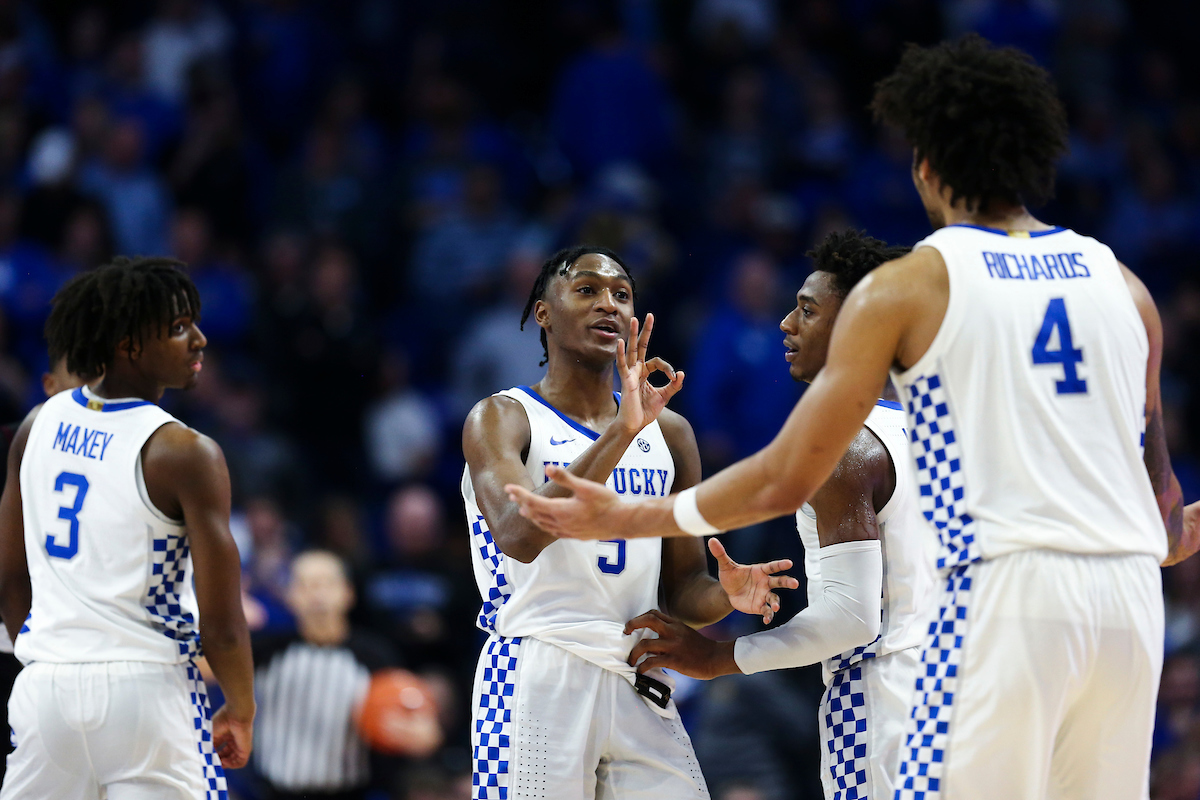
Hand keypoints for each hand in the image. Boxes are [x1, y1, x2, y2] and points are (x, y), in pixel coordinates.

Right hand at [212, 705, 253, 768]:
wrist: (235, 714)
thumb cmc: (222, 720)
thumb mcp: (211, 735)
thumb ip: (209, 747)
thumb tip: (204, 758)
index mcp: (226, 736)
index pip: (219, 750)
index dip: (212, 756)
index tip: (206, 759)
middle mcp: (233, 741)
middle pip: (225, 756)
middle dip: (218, 761)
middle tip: (211, 763)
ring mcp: (240, 745)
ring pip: (233, 760)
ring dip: (224, 765)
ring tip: (217, 764)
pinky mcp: (246, 749)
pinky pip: (241, 762)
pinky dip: (232, 765)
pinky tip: (224, 762)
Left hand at [507, 464, 629, 540]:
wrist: (621, 522)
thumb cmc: (605, 502)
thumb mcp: (585, 487)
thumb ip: (565, 478)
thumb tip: (548, 468)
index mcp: (560, 510)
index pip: (533, 501)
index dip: (519, 494)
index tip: (508, 488)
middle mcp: (560, 523)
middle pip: (534, 513)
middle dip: (522, 503)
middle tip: (512, 496)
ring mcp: (567, 531)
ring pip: (542, 524)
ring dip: (531, 516)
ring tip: (523, 510)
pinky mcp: (574, 535)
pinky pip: (553, 531)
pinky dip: (544, 524)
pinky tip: (546, 523)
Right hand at [614, 314, 684, 435]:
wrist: (634, 425)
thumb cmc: (645, 412)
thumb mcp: (664, 397)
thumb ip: (673, 385)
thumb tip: (682, 374)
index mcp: (644, 373)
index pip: (657, 361)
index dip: (668, 368)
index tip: (674, 378)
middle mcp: (636, 370)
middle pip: (641, 346)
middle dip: (645, 331)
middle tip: (649, 315)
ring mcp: (630, 374)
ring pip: (632, 350)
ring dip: (634, 335)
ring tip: (635, 319)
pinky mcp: (626, 381)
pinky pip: (622, 365)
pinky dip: (620, 353)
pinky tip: (621, 342)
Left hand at [625, 609, 739, 679]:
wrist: (716, 658)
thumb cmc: (701, 649)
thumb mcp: (685, 634)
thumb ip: (670, 635)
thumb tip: (653, 644)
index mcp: (675, 624)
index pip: (653, 613)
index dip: (640, 618)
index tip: (632, 626)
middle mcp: (673, 631)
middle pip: (648, 620)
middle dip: (632, 625)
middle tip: (625, 634)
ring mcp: (673, 645)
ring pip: (645, 644)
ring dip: (633, 653)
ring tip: (631, 661)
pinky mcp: (674, 660)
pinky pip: (652, 662)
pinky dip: (642, 666)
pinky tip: (640, 671)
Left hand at [710, 538, 797, 623]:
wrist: (727, 592)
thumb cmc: (731, 576)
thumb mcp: (725, 565)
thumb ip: (721, 554)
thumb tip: (711, 541)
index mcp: (760, 570)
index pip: (772, 567)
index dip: (780, 565)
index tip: (789, 563)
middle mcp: (765, 582)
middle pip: (779, 582)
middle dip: (787, 582)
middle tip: (795, 583)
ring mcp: (764, 595)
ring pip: (774, 598)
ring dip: (776, 603)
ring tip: (775, 606)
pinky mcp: (759, 606)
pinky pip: (766, 611)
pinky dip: (768, 616)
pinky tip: (766, 620)